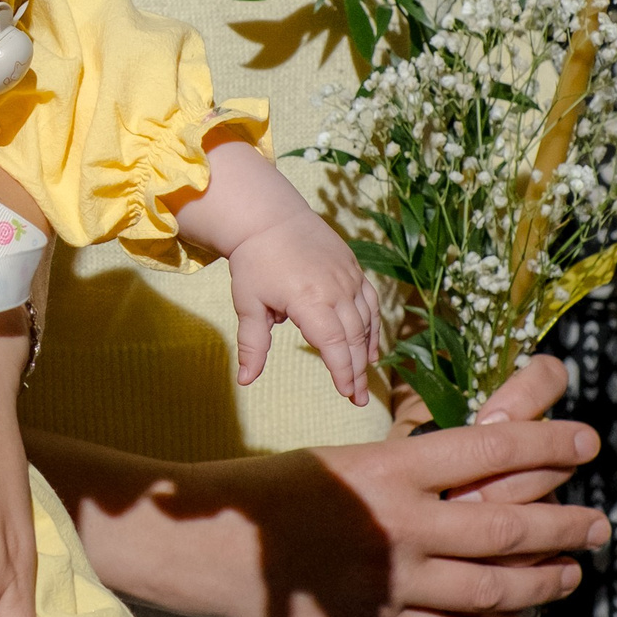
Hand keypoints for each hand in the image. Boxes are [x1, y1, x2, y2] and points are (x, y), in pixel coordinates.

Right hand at [31, 355, 607, 616]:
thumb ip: (407, 468)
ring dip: (542, 581)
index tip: (588, 442)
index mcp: (392, 469)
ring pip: (492, 586)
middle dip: (565, 525)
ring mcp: (392, 580)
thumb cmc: (274, 490)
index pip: (492, 449)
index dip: (549, 444)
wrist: (212, 548)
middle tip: (601, 525)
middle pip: (508, 525)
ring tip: (571, 575)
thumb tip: (472, 464)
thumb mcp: (344, 457)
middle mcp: (402, 524)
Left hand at [226, 214, 380, 404]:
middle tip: (358, 399)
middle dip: (356, 371)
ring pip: (365, 322)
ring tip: (363, 379)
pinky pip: (370, 303)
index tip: (346, 393)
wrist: (271, 217)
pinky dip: (372, 327)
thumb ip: (252, 345)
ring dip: (366, 352)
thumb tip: (244, 380)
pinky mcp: (354, 269)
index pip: (334, 343)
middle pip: (353, 338)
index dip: (342, 371)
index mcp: (309, 299)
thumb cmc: (255, 262)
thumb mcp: (249, 304)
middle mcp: (336, 289)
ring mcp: (349, 277)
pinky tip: (368, 347)